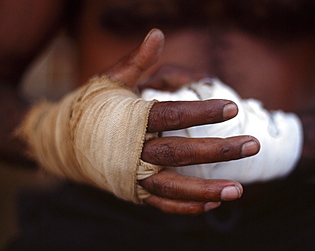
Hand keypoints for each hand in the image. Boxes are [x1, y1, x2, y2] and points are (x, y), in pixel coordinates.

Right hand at [103, 29, 259, 214]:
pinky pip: (161, 203)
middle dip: (217, 150)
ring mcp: (132, 176)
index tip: (231, 108)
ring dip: (206, 190)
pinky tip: (211, 205)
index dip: (201, 112)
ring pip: (173, 186)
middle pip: (180, 152)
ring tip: (238, 190)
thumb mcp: (111, 80)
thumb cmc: (91, 107)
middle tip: (252, 145)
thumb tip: (158, 33)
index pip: (171, 115)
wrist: (62, 142)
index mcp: (130, 121)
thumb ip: (138, 61)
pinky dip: (184, 206)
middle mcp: (132, 151)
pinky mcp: (131, 191)